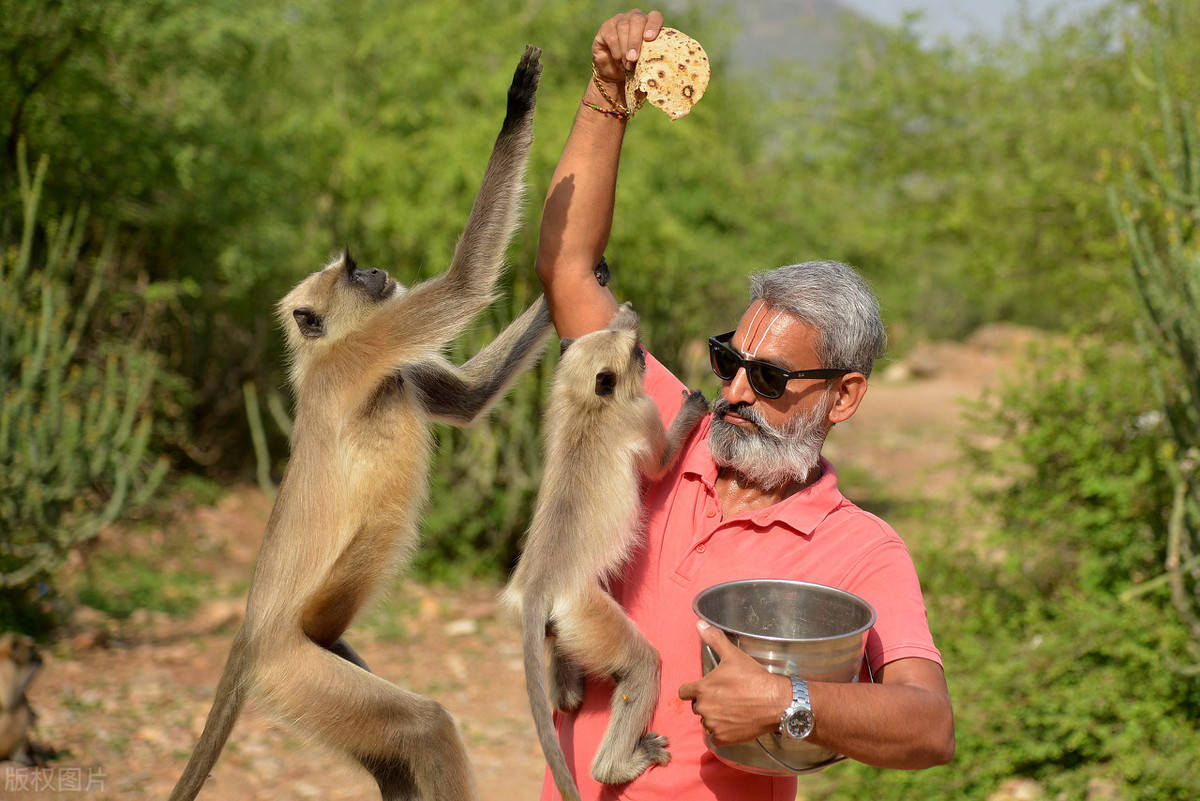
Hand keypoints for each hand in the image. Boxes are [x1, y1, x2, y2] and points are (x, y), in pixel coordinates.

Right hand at [592, 9, 663, 87]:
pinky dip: (616, 51)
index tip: (649, 38)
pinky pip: (611, 36)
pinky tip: (619, 61)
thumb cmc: (636, 67)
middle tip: (634, 58)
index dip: (653, 25)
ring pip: (623, 28)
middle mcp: (634, 18)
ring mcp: (619, 21)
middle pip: (637, 20)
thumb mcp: (647, 62)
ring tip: (628, 65)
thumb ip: (653, 56)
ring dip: (625, 49)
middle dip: (636, 41)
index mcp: (649, 23)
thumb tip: (662, 63)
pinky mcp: (606, 28)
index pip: (655, 17)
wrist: (615, 74)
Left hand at [677, 621, 791, 746]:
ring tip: (731, 709)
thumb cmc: (753, 677)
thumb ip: (714, 639)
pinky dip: (722, 732)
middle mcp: (704, 708)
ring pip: (706, 721)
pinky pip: (715, 737)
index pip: (684, 692)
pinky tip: (734, 723)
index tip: (705, 688)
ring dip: (714, 717)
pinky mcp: (723, 738)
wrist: (775, 702)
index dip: (693, 689)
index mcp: (702, 689)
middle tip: (725, 697)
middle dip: (707, 702)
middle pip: (697, 706)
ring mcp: (713, 725)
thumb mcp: (733, 655)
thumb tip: (699, 624)